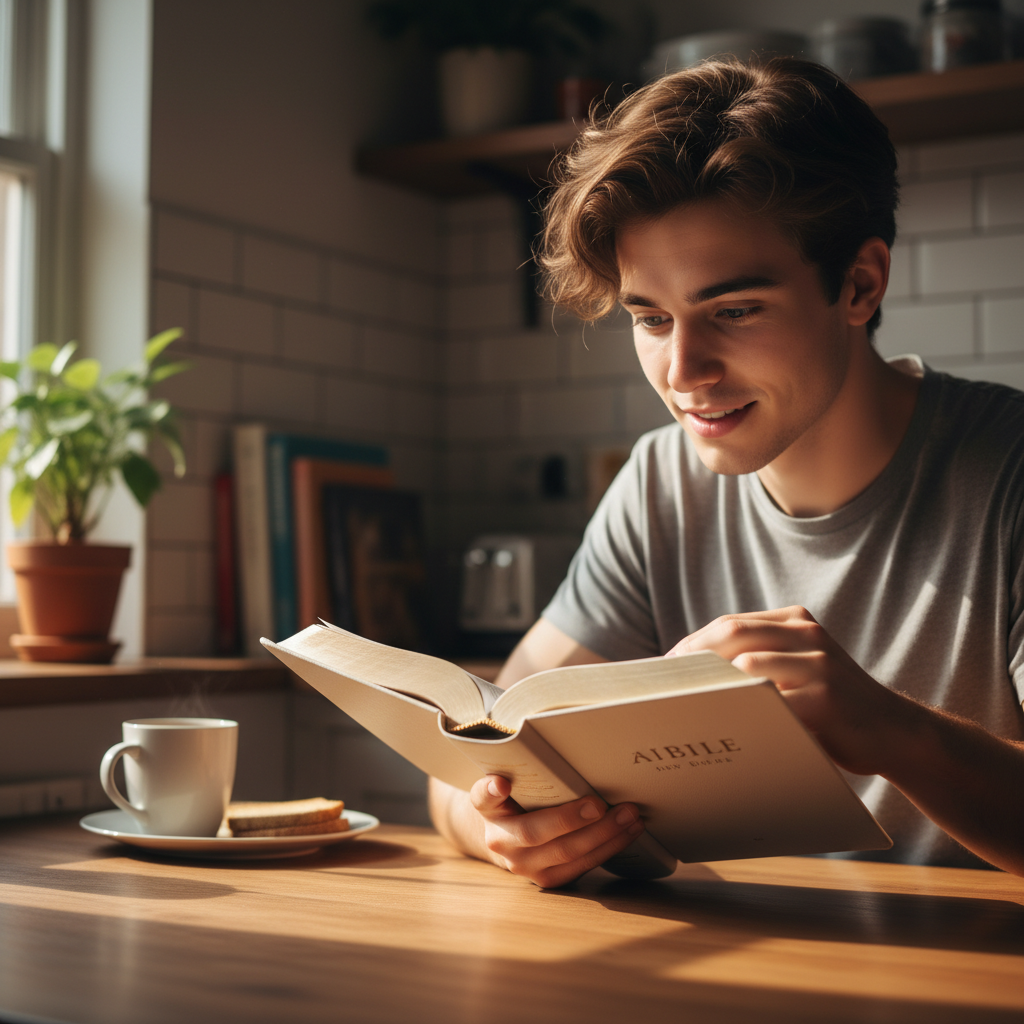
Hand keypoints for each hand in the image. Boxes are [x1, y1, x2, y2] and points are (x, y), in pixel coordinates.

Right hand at [469, 774, 644, 887]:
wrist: (506, 839)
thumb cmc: (514, 800)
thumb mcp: (506, 781)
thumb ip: (514, 768)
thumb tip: (519, 761)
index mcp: (488, 808)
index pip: (484, 797)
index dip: (491, 790)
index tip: (502, 783)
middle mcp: (501, 842)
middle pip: (537, 832)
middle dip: (573, 818)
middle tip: (602, 804)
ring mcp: (524, 867)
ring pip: (567, 854)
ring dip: (603, 835)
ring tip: (629, 816)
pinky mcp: (548, 879)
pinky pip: (581, 867)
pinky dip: (608, 848)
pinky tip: (628, 832)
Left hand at [668, 606, 907, 776]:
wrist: (896, 732)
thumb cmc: (833, 706)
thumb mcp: (800, 668)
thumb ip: (760, 660)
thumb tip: (693, 674)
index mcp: (795, 621)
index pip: (729, 625)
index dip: (693, 644)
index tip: (667, 667)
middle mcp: (806, 634)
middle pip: (731, 635)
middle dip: (693, 660)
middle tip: (667, 687)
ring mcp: (818, 664)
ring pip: (746, 666)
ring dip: (713, 686)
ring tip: (688, 705)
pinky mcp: (825, 698)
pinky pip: (771, 701)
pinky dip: (743, 711)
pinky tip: (724, 724)